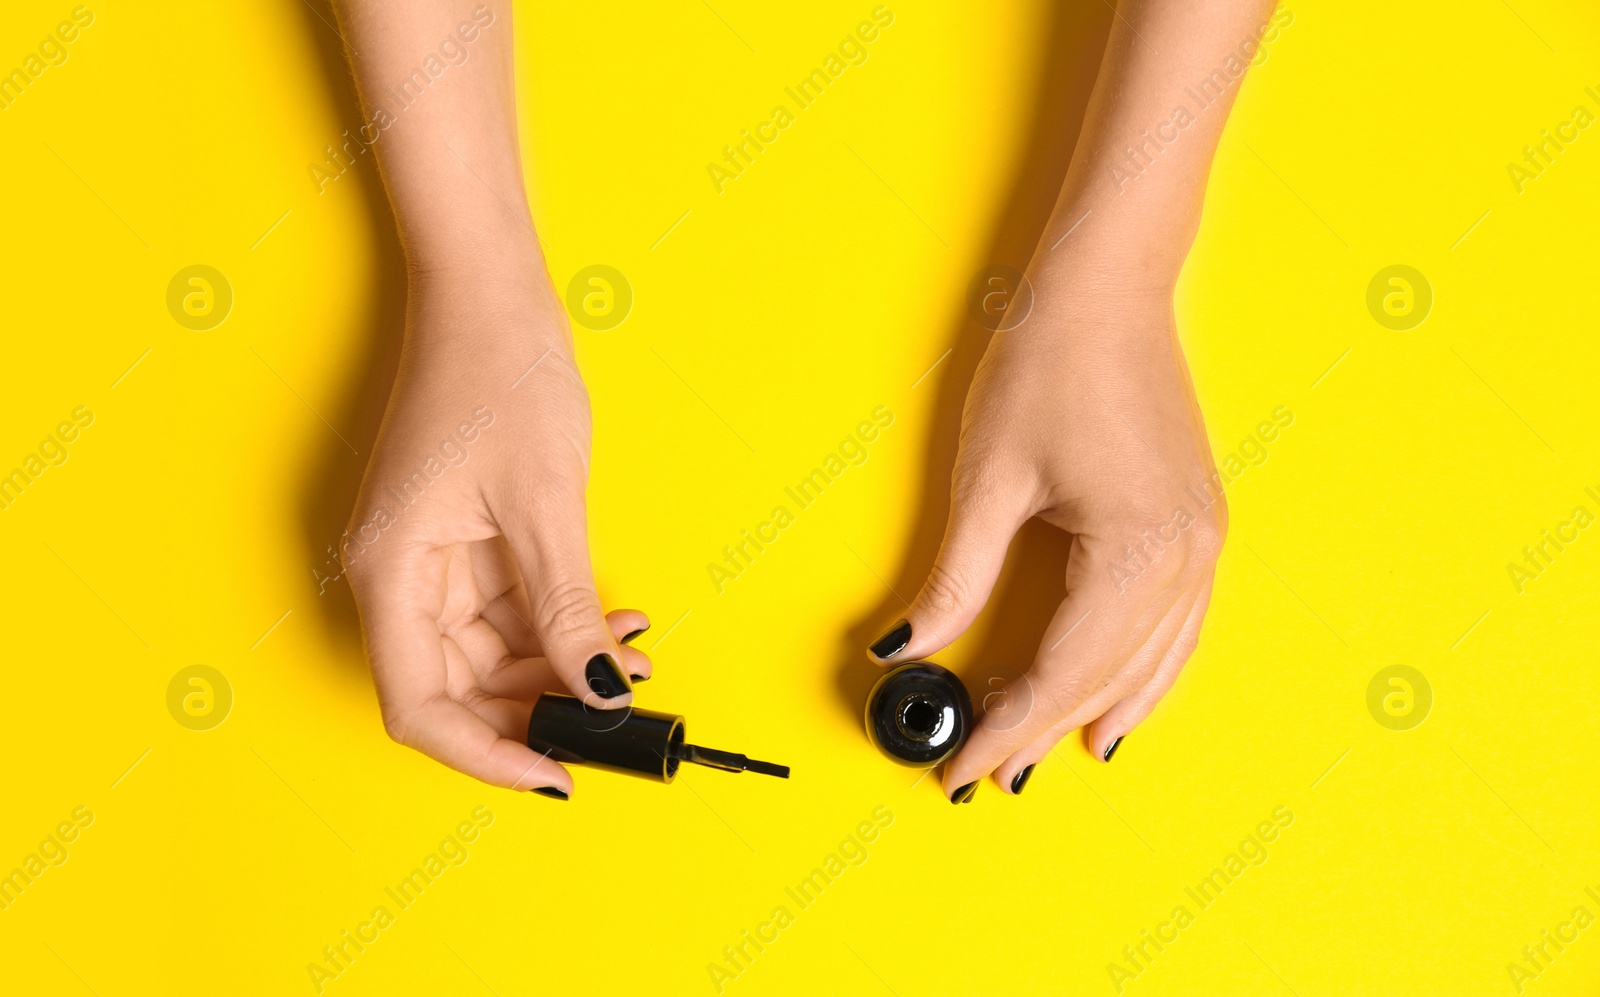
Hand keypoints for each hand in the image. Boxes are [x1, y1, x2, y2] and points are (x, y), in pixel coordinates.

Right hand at [343, 261, 648, 794]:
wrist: (488, 292)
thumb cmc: (499, 374)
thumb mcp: (544, 505)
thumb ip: (565, 608)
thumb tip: (594, 690)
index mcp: (391, 571)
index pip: (420, 705)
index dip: (486, 754)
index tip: (556, 774)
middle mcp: (397, 574)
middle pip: (456, 686)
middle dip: (539, 705)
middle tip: (619, 705)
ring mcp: (427, 557)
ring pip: (488, 652)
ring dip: (557, 663)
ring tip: (633, 652)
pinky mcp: (457, 540)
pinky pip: (503, 609)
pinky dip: (555, 622)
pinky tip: (612, 619)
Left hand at [868, 261, 1224, 800]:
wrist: (1105, 287)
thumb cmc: (1048, 362)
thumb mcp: (987, 480)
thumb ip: (955, 580)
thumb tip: (909, 647)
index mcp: (1137, 551)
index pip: (1062, 674)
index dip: (1004, 728)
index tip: (959, 766)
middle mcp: (1185, 557)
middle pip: (1106, 679)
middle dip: (1040, 732)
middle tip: (984, 773)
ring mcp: (1202, 542)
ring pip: (1151, 664)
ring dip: (1096, 713)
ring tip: (1042, 756)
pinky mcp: (1198, 524)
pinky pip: (1177, 629)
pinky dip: (1141, 675)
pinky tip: (1115, 702)